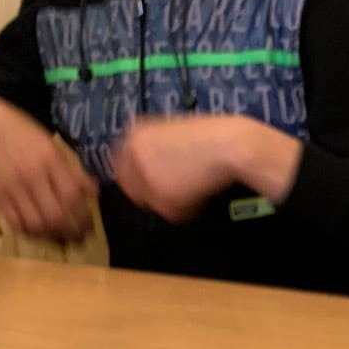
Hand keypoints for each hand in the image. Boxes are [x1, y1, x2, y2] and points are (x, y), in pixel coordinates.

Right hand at [0, 95, 96, 243]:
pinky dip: (33, 234)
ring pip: (37, 225)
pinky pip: (17, 224)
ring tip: (64, 240)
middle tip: (80, 239)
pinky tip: (42, 234)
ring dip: (54, 237)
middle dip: (72, 232)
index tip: (90, 226)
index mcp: (49, 159)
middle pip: (56, 215)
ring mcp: (12, 187)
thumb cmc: (23, 135)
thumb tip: (95, 192)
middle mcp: (31, 174)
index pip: (72, 196)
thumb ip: (73, 170)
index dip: (84, 217)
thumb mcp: (51, 145)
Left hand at [113, 116, 301, 221]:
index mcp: (134, 134)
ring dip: (171, 200)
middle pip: (130, 187)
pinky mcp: (161, 198)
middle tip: (176, 190)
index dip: (137, 176)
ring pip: (152, 203)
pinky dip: (186, 208)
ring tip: (193, 185)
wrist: (228, 145)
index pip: (120, 164)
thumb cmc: (208, 136)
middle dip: (150, 191)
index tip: (153, 182)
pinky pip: (171, 213)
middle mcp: (133, 155)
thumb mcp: (171, 134)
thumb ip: (152, 149)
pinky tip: (200, 191)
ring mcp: (145, 178)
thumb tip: (146, 171)